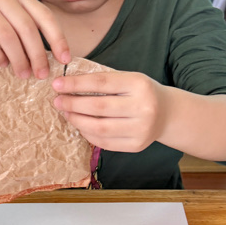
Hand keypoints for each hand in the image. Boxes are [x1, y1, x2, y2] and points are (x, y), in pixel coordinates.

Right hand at [0, 0, 70, 78]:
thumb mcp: (9, 14)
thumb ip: (27, 27)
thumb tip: (53, 57)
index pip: (44, 16)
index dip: (58, 39)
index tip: (64, 59)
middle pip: (27, 29)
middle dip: (37, 55)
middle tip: (41, 74)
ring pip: (7, 36)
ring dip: (18, 59)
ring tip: (23, 74)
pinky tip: (1, 64)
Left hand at [52, 70, 166, 151]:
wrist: (168, 114)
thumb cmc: (141, 93)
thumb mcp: (129, 79)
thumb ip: (103, 82)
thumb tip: (68, 85)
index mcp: (139, 84)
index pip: (101, 82)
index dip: (76, 84)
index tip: (57, 84)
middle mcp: (143, 107)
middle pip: (99, 107)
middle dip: (73, 104)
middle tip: (58, 101)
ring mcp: (141, 129)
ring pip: (99, 127)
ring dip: (77, 121)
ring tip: (66, 113)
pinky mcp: (137, 145)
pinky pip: (105, 142)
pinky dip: (88, 134)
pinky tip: (80, 125)